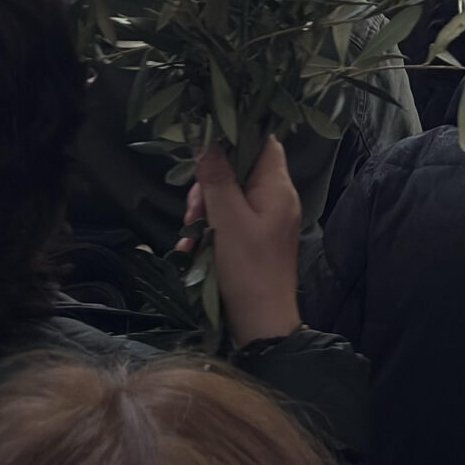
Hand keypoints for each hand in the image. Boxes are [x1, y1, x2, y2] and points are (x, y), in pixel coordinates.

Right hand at [181, 135, 301, 346]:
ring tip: (188, 238)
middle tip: (192, 211)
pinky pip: (229, 223)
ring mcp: (266, 221)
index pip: (263, 141)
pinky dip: (209, 232)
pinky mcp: (254, 241)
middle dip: (208, 186)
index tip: (206, 150)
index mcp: (277, 187)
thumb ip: (216, 177)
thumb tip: (208, 138)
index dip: (235, 137)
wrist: (261, 327)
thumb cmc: (248, 269)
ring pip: (228, 198)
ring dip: (203, 214)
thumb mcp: (227, 220)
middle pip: (238, 171)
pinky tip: (190, 250)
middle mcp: (275, 199)